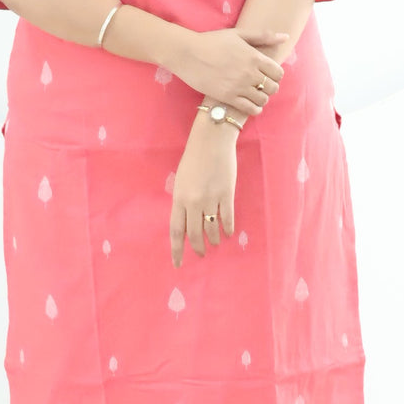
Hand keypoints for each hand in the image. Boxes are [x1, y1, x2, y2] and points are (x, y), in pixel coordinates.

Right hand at [169, 27, 286, 117]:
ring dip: (262, 98)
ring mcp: (239, 86)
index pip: (278, 72)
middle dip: (270, 87)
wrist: (187, 53)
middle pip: (273, 87)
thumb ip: (263, 36)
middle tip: (262, 85)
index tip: (268, 74)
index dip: (276, 74)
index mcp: (254, 56)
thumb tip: (285, 37)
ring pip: (263, 99)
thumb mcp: (238, 34)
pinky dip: (255, 109)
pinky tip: (250, 105)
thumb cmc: (212, 41)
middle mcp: (249, 73)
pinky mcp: (228, 97)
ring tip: (255, 94)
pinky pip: (250, 109)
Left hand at [170, 121, 236, 266]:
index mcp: (179, 198)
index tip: (177, 264)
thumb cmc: (194, 157)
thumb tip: (187, 220)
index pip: (176, 230)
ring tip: (215, 243)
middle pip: (195, 234)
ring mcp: (211, 199)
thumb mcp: (181, 179)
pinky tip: (228, 233)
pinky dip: (227, 228)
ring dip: (214, 239)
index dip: (177, 250)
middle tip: (201, 254)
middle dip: (198, 248)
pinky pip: (227, 218)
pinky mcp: (226, 194)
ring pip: (212, 229)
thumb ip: (183, 200)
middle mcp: (193, 202)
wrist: (212, 139)